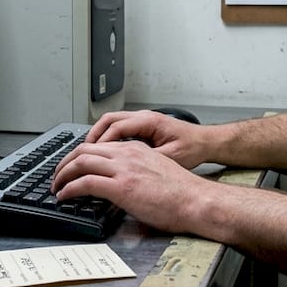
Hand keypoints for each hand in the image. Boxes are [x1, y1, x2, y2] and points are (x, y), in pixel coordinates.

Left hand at [50, 138, 210, 234]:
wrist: (197, 201)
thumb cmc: (184, 194)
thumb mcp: (157, 172)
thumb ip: (138, 173)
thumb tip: (125, 186)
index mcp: (136, 149)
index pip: (99, 146)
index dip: (80, 156)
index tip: (72, 167)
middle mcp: (127, 154)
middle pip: (84, 149)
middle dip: (65, 162)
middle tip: (57, 175)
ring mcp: (124, 169)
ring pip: (80, 162)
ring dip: (62, 174)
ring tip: (56, 186)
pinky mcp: (121, 187)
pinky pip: (85, 183)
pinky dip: (69, 189)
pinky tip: (64, 196)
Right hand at [82, 109, 208, 168]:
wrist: (206, 142)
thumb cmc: (193, 147)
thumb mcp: (171, 157)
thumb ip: (148, 160)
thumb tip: (127, 169)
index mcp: (149, 122)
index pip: (116, 128)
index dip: (100, 143)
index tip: (89, 157)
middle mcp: (143, 117)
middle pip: (108, 120)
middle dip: (92, 137)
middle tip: (80, 154)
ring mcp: (143, 120)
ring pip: (111, 122)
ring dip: (98, 136)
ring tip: (86, 153)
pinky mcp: (143, 127)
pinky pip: (119, 129)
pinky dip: (108, 138)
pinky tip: (103, 153)